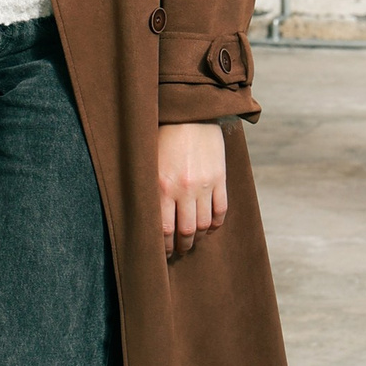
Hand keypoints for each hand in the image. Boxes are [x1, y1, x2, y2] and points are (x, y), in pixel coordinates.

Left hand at [158, 121, 227, 262]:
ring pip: (203, 224)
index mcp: (162, 186)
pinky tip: (210, 227)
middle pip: (186, 232)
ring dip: (198, 238)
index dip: (163, 246)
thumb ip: (148, 188)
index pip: (163, 229)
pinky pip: (221, 210)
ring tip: (193, 241)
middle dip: (181, 246)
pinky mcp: (220, 179)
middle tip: (178, 251)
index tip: (162, 253)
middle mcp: (184, 189)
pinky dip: (216, 224)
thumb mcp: (149, 162)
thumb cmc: (163, 135)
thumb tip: (144, 216)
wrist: (190, 112)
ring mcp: (204, 185)